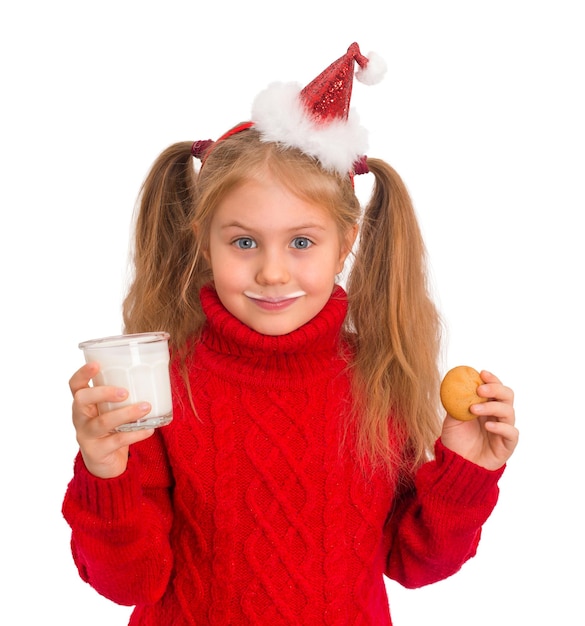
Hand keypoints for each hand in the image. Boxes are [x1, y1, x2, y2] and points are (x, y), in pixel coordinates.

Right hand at [69, 362, 154, 478]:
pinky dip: (136, 434)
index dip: (83, 373)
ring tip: (146, 407)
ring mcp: (86, 436)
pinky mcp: (96, 452)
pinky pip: (117, 441)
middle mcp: (80, 418)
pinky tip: (149, 429)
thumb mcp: (111, 411)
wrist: (105, 465)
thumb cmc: (111, 429)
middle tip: (125, 392)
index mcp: (83, 403)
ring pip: (102, 422)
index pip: (75, 385)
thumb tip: (155, 375)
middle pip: (81, 399)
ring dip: (126, 413)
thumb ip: (122, 397)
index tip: (97, 364)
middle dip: (103, 393)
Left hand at [440, 370, 518, 470]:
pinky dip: (501, 426)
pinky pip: (511, 432)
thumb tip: (454, 383)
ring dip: (491, 407)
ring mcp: (504, 429)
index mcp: (487, 405)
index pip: (495, 388)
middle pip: (507, 395)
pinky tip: (487, 425)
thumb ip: (455, 402)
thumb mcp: (451, 418)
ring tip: (473, 409)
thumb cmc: (455, 440)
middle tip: (479, 389)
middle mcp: (498, 415)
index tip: (482, 373)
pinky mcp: (507, 445)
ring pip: (509, 411)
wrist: (456, 464)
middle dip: (495, 389)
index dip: (492, 379)